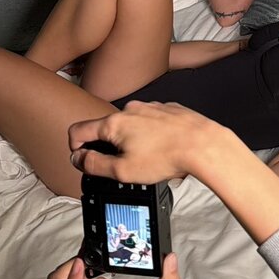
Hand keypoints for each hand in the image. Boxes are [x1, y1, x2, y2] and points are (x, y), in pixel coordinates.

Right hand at [69, 100, 230, 185]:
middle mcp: (130, 110)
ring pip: (130, 126)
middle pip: (106, 129)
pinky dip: (151, 136)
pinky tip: (162, 149)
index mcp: (114, 123)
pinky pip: (150, 123)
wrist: (203, 145)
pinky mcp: (167, 109)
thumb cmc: (167, 156)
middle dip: (109, 148)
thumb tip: (79, 159)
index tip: (83, 159)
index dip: (75, 148)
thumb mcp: (122, 171)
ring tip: (149, 159)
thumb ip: (94, 165)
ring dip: (132, 142)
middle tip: (124, 166)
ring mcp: (150, 107)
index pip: (78, 130)